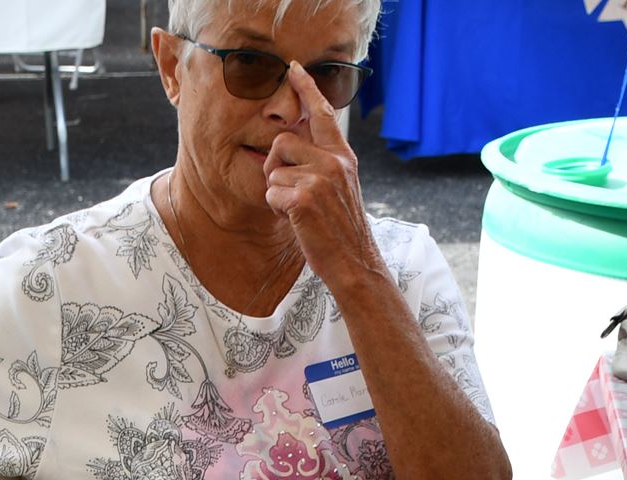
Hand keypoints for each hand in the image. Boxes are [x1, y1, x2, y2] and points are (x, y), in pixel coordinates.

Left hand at [263, 65, 382, 288]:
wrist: (355, 263)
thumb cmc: (342, 230)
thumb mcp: (341, 187)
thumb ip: (323, 163)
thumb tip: (292, 145)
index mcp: (343, 156)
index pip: (323, 113)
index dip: (306, 89)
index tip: (294, 69)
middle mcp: (333, 161)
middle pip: (283, 142)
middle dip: (276, 167)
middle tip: (290, 191)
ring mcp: (320, 179)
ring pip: (273, 171)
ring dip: (278, 193)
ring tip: (300, 210)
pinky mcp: (304, 199)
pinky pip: (271, 193)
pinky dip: (277, 210)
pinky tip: (297, 221)